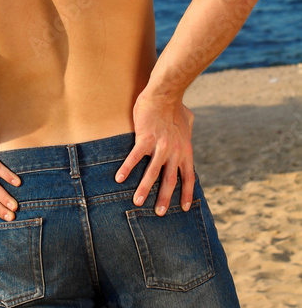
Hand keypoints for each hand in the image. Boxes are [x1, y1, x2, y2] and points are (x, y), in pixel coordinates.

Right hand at [115, 93, 194, 215]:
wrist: (166, 94)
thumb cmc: (176, 105)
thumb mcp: (188, 121)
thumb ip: (188, 131)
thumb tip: (189, 129)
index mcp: (185, 150)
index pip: (189, 177)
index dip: (187, 194)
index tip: (183, 208)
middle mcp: (174, 152)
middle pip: (170, 181)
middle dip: (164, 199)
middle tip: (158, 213)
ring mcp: (159, 147)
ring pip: (152, 173)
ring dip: (144, 189)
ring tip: (136, 203)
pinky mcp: (145, 139)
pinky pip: (135, 157)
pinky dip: (127, 168)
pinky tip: (119, 179)